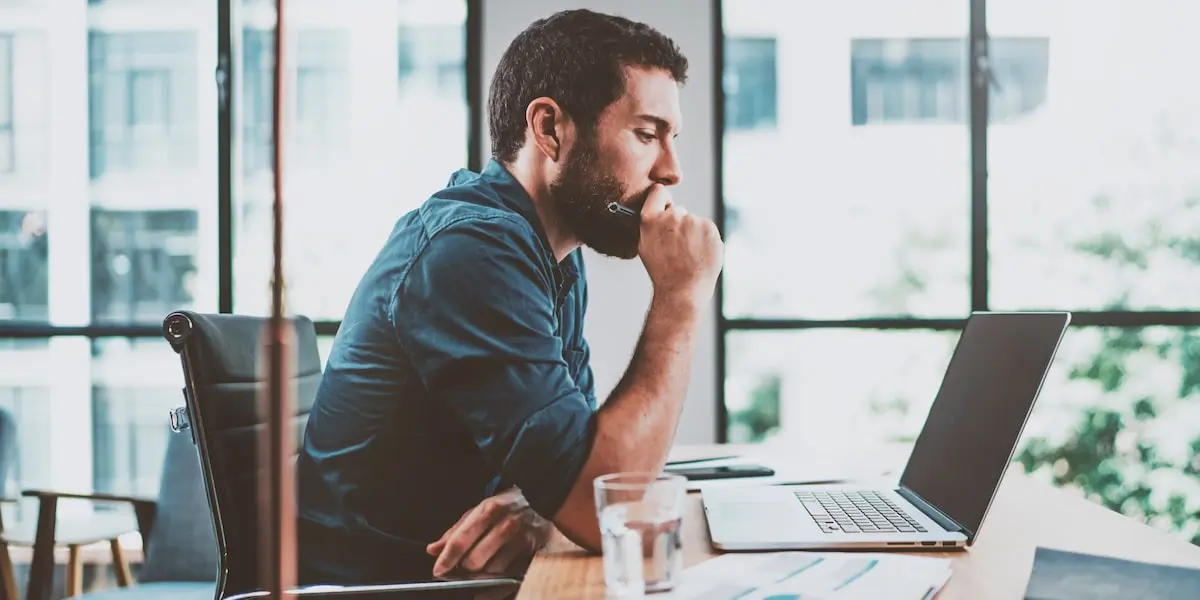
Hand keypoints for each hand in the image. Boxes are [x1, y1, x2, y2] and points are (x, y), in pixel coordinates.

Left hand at [426, 487, 554, 576]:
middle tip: (466, 564)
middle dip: (466, 567)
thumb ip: (456, 530)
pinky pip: (510, 576)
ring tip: (488, 560)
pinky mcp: (534, 551)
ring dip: (485, 571)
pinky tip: (496, 574)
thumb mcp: (480, 510)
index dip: (447, 558)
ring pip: (492, 570)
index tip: (438, 570)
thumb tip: (433, 549)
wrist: (545, 496)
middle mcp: (506, 524)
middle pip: (475, 560)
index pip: (462, 539)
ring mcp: (522, 539)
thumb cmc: (508, 505)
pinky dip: (500, 579)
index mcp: (489, 510)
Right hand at [638, 184, 723, 305]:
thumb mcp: (645, 246)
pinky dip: (706, 240)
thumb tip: (659, 211)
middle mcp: (672, 216)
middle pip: (678, 210)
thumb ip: (651, 225)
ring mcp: (692, 221)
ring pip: (694, 222)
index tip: (666, 207)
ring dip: (693, 233)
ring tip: (689, 255)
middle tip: (678, 246)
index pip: (658, 192)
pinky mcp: (710, 228)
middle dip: (679, 223)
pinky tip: (699, 255)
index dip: (662, 200)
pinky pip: (707, 229)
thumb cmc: (662, 272)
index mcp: (651, 219)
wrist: (683, 290)